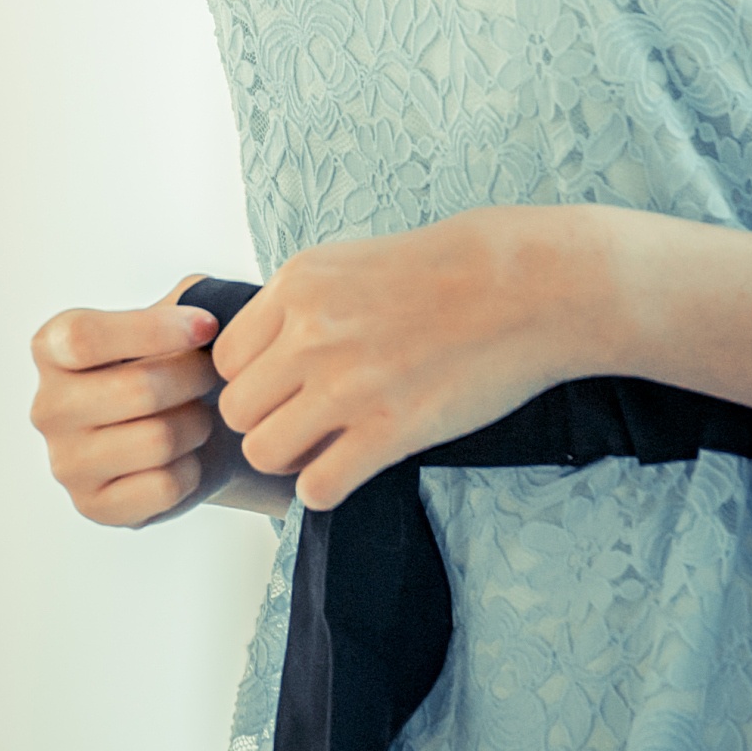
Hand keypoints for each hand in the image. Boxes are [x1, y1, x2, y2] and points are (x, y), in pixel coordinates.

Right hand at [27, 276, 241, 527]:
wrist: (185, 434)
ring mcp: (65, 464)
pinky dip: (191, 471)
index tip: (207, 326)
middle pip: (134, 390)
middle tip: (211, 374)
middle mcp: (47, 407)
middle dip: (193, 377)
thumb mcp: (171, 318)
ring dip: (196, 425)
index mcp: (50, 349)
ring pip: (157, 440)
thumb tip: (208, 310)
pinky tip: (185, 458)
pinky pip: (163, 486)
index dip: (154, 330)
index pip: (84, 336)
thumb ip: (186, 299)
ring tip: (197, 416)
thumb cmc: (172, 367)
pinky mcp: (93, 507)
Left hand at [212, 208, 608, 511]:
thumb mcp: (352, 261)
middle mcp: (310, 334)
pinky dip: (325, 489)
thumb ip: (303, 302)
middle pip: (236, 410)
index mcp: (297, 286)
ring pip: (264, 452)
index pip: (224, 359)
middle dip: (266, 422)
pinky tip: (349, 471)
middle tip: (303, 422)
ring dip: (290, 459)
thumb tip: (266, 348)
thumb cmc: (449, 269)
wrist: (527, 285)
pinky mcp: (389, 431)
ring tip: (324, 448)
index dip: (252, 380)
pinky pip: (318, 487)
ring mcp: (347, 385)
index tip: (283, 386)